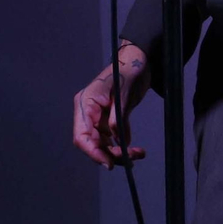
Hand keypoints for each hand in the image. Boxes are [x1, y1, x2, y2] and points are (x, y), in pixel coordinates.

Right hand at [72, 42, 151, 169]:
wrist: (140, 60)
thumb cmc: (130, 70)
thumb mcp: (125, 93)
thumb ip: (118, 116)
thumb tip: (116, 139)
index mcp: (86, 103)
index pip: (82, 136)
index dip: (93, 152)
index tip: (109, 163)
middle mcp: (89, 112)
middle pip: (93, 143)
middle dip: (110, 154)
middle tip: (131, 159)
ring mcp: (99, 116)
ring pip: (103, 143)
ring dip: (119, 152)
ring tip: (138, 154)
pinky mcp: (110, 118)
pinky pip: (113, 137)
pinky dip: (123, 145)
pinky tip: (135, 150)